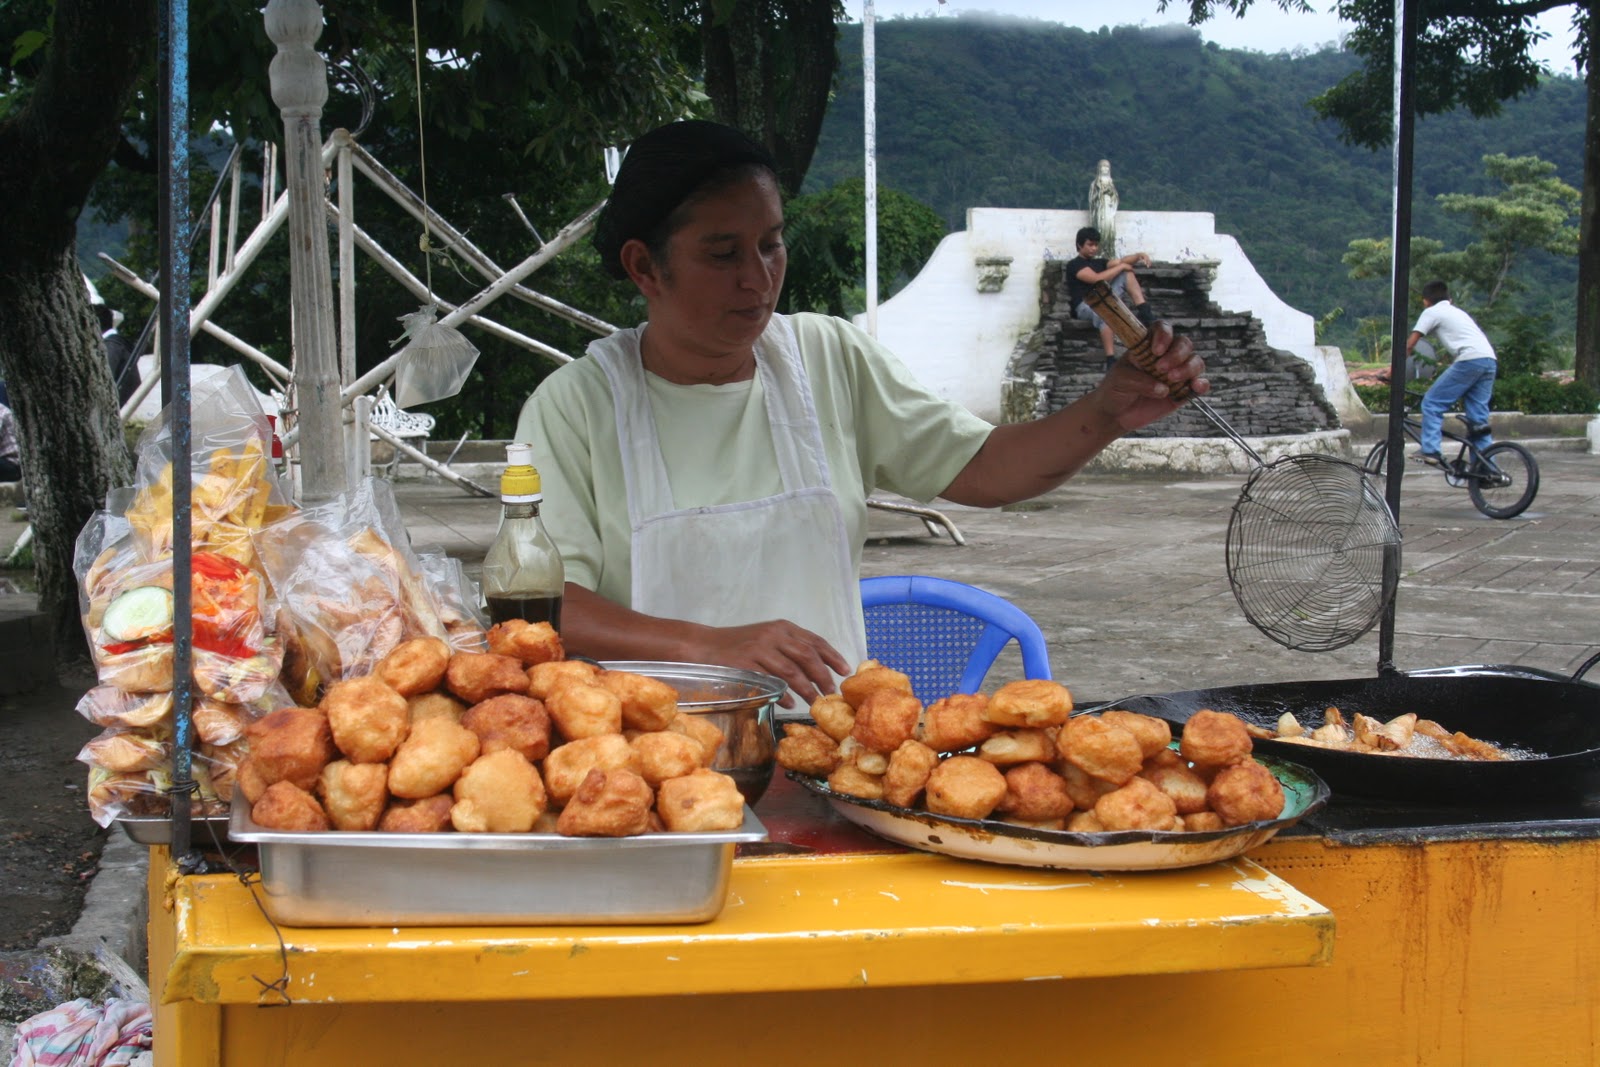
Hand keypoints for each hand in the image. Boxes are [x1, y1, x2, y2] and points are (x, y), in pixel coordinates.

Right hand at [684, 619, 851, 707]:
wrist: (703, 645)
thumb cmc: (738, 645)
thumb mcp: (767, 639)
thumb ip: (790, 649)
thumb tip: (817, 672)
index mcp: (783, 628)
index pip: (814, 641)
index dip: (832, 656)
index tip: (845, 670)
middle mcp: (774, 635)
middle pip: (807, 657)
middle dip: (822, 677)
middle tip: (830, 693)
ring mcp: (759, 648)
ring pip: (792, 671)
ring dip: (807, 689)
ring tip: (814, 702)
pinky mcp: (745, 663)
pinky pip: (770, 681)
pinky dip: (782, 693)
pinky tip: (789, 702)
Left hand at [1092, 321, 1207, 431]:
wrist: (1115, 414)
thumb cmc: (1115, 389)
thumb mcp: (1120, 380)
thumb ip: (1139, 380)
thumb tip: (1164, 388)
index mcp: (1149, 345)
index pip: (1163, 329)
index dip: (1164, 335)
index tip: (1156, 351)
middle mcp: (1167, 355)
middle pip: (1184, 344)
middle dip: (1176, 354)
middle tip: (1161, 369)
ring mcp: (1177, 373)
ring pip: (1195, 361)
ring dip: (1188, 368)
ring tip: (1171, 379)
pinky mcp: (1184, 391)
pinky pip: (1200, 384)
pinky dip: (1202, 384)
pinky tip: (1197, 386)